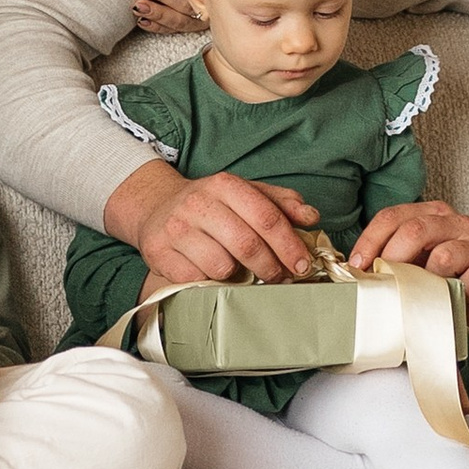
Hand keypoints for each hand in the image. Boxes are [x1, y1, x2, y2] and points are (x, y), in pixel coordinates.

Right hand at [105, 157, 319, 284]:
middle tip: (280, 278)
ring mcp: (176, 228)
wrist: (157, 206)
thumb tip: (311, 217)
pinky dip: (211, 284)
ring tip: (241, 272)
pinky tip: (214, 275)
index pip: (266, 217)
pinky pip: (196, 280)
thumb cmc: (211, 205)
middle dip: (270, 267)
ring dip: (238, 277)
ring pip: (221, 266)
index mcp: (225, 185)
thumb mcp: (245, 193)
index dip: (289, 245)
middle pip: (246, 244)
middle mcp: (198, 203)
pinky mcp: (159, 252)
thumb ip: (281, 203)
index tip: (302, 265)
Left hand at [352, 202, 468, 332]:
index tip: (357, 266)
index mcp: (430, 215)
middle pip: (415, 230)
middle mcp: (454, 223)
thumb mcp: (419, 262)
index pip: (392, 217)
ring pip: (445, 254)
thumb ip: (394, 257)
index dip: (370, 241)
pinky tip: (454, 298)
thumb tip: (356, 270)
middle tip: (383, 282)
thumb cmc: (452, 276)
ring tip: (420, 294)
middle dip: (392, 258)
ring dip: (426, 279)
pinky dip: (459, 290)